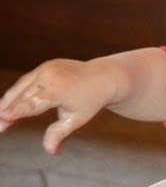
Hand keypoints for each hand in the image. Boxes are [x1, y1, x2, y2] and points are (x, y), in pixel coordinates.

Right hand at [0, 59, 117, 153]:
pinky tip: (7, 106)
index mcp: (59, 89)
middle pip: (23, 97)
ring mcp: (47, 68)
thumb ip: (60, 133)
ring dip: (8, 102)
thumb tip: (50, 151)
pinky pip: (27, 81)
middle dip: (8, 112)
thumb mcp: (77, 119)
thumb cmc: (91, 101)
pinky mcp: (46, 66)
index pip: (34, 103)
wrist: (103, 77)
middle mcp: (51, 76)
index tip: (4, 118)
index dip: (18, 111)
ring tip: (0, 119)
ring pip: (21, 88)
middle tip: (0, 128)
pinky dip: (17, 93)